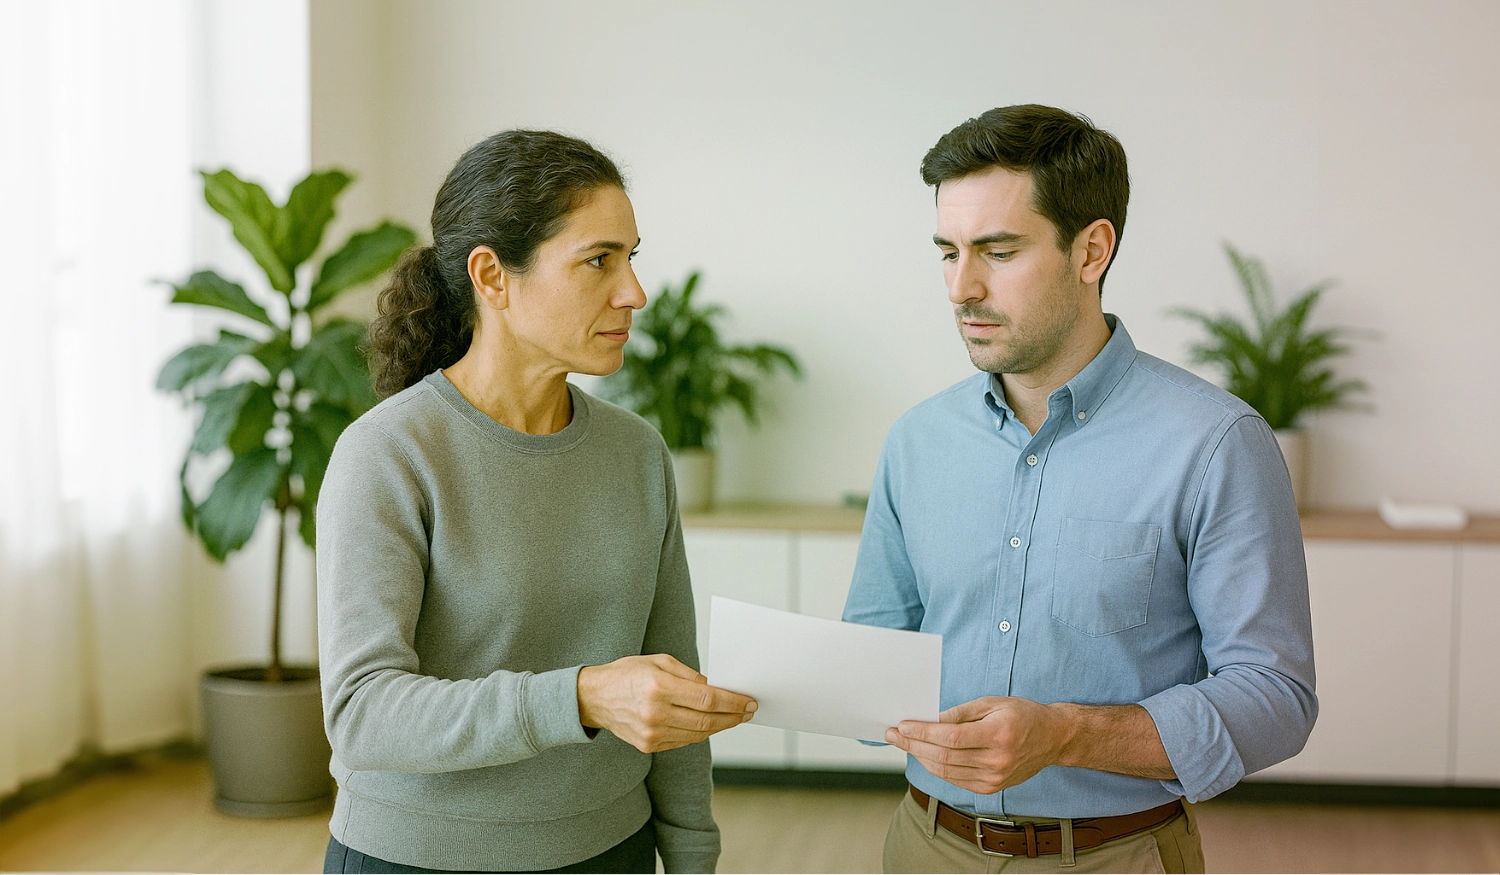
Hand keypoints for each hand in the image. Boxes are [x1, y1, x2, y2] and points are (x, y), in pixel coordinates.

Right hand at [577, 653, 756, 752]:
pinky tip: (711, 725)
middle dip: (733, 716)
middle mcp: (655, 714)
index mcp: (659, 688)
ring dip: (720, 727)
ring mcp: (651, 733)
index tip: (749, 702)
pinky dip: (701, 733)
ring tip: (734, 718)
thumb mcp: (659, 662)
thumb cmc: (628, 674)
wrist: (594, 698)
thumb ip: (690, 676)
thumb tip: (718, 689)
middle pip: (707, 721)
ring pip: (698, 734)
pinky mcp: (649, 746)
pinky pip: (684, 741)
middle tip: (748, 712)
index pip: (707, 699)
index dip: (733, 702)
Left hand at [884, 696, 1064, 794]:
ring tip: (903, 744)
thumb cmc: (1022, 715)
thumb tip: (930, 720)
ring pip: (946, 771)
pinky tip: (924, 756)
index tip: (902, 725)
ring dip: (920, 758)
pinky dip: (936, 768)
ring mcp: (995, 778)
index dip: (923, 733)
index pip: (951, 738)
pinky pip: (956, 780)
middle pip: (945, 756)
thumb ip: (960, 713)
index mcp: (998, 735)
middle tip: (893, 735)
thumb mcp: (992, 703)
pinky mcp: (992, 788)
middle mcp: (997, 761)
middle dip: (913, 745)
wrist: (1052, 739)